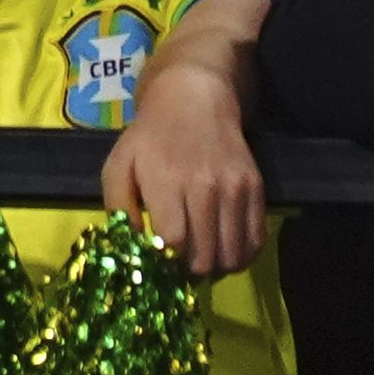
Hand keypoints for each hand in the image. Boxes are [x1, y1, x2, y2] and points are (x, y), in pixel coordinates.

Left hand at [103, 57, 265, 276]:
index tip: (160, 266)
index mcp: (166, 183)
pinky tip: (226, 254)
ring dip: (217, 268)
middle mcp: (204, 188)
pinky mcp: (255, 188)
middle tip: (180, 271)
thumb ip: (119, 208)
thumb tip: (134, 247)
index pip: (175, 241)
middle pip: (206, 254)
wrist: (194, 102)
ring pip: (234, 253)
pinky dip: (243, 256)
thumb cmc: (148, 139)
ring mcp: (234, 189)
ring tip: (203, 263)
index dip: (167, 263)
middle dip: (191, 272)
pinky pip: (256, 239)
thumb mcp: (117, 167)